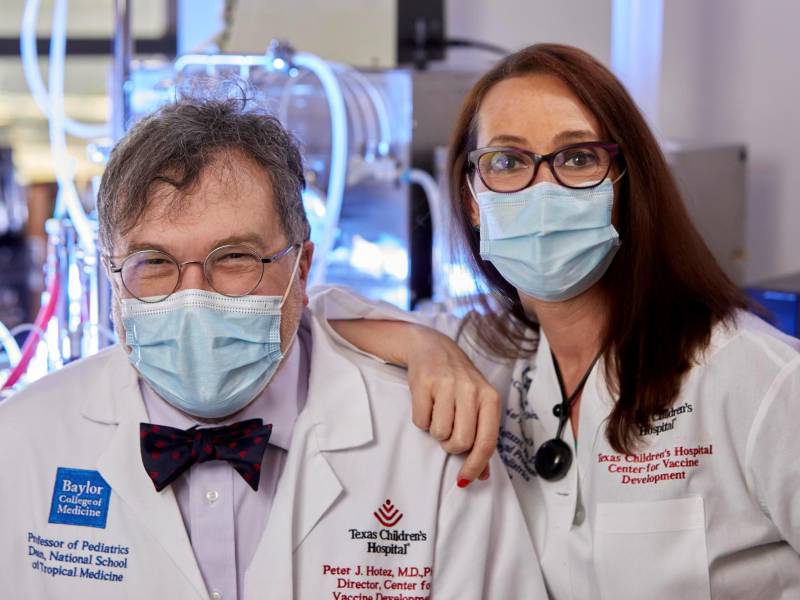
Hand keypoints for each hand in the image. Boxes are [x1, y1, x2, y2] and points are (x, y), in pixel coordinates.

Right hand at [406, 326, 500, 486]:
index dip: (475, 466)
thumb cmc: (459, 383)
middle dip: (452, 445)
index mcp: (490, 398)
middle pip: (461, 442)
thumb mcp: (478, 404)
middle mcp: (471, 390)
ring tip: (439, 414)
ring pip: (440, 434)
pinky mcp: (423, 383)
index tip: (464, 479)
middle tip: (449, 433)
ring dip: (436, 432)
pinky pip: (421, 422)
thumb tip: (482, 475)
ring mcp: (447, 385)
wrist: (433, 348)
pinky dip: (422, 421)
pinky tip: (427, 405)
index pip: (486, 442)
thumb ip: (482, 438)